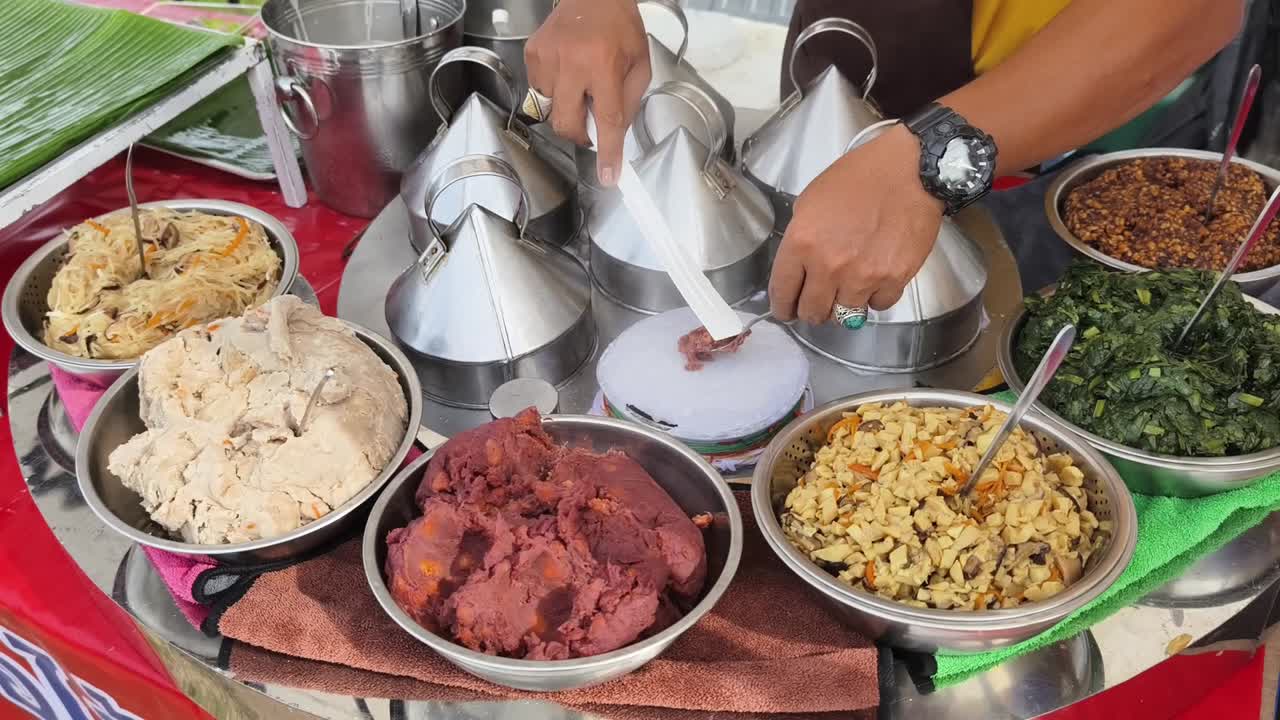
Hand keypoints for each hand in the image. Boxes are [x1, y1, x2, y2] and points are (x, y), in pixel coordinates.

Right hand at [525, 0, 649, 186]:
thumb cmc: (619, 25)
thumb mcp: (639, 64)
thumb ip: (628, 103)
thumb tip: (614, 136)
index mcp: (604, 63)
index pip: (607, 119)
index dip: (608, 152)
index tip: (608, 175)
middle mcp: (572, 61)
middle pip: (566, 123)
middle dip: (579, 134)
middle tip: (591, 125)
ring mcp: (547, 57)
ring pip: (550, 109)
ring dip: (566, 107)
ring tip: (579, 84)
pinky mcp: (532, 54)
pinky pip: (538, 90)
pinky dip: (553, 90)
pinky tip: (566, 72)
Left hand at [769, 124, 944, 323]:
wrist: (909, 170)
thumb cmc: (859, 177)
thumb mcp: (812, 201)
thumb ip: (801, 239)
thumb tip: (798, 269)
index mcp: (802, 242)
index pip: (782, 292)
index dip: (782, 307)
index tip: (785, 310)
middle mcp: (829, 265)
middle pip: (812, 312)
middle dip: (810, 311)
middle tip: (816, 304)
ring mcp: (862, 276)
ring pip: (844, 316)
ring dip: (843, 306)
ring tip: (846, 291)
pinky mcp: (893, 279)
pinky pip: (877, 306)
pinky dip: (874, 298)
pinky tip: (874, 282)